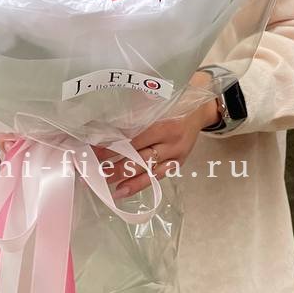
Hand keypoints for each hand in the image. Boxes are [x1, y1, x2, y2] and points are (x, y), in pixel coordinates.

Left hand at [93, 71, 220, 198]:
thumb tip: (105, 123)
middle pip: (139, 158)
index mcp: (165, 124)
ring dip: (124, 178)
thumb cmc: (174, 102)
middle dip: (114, 165)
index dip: (114, 146)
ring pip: (147, 171)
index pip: (134, 139)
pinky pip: (156, 177)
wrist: (200, 111)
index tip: (93, 150)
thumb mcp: (158, 101)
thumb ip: (137, 112)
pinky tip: (122, 191)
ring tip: (104, 184)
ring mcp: (176, 156)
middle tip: (93, 170)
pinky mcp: (177, 164)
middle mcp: (172, 143)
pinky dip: (138, 185)